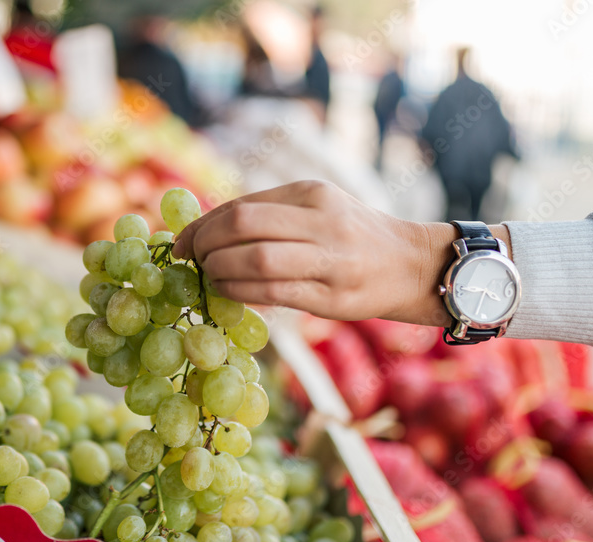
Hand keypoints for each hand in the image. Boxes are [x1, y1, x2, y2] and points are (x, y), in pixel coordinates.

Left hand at [172, 180, 459, 325]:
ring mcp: (330, 259)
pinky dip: (241, 293)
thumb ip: (270, 214)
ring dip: (220, 271)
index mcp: (311, 193)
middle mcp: (321, 221)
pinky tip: (229, 293)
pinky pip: (273, 293)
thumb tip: (206, 229)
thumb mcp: (317, 209)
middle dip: (205, 245)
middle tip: (191, 261)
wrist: (411, 264)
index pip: (241, 206)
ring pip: (256, 260)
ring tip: (210, 278)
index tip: (181, 243)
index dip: (202, 226)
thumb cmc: (352, 236)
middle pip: (243, 225)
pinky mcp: (332, 296)